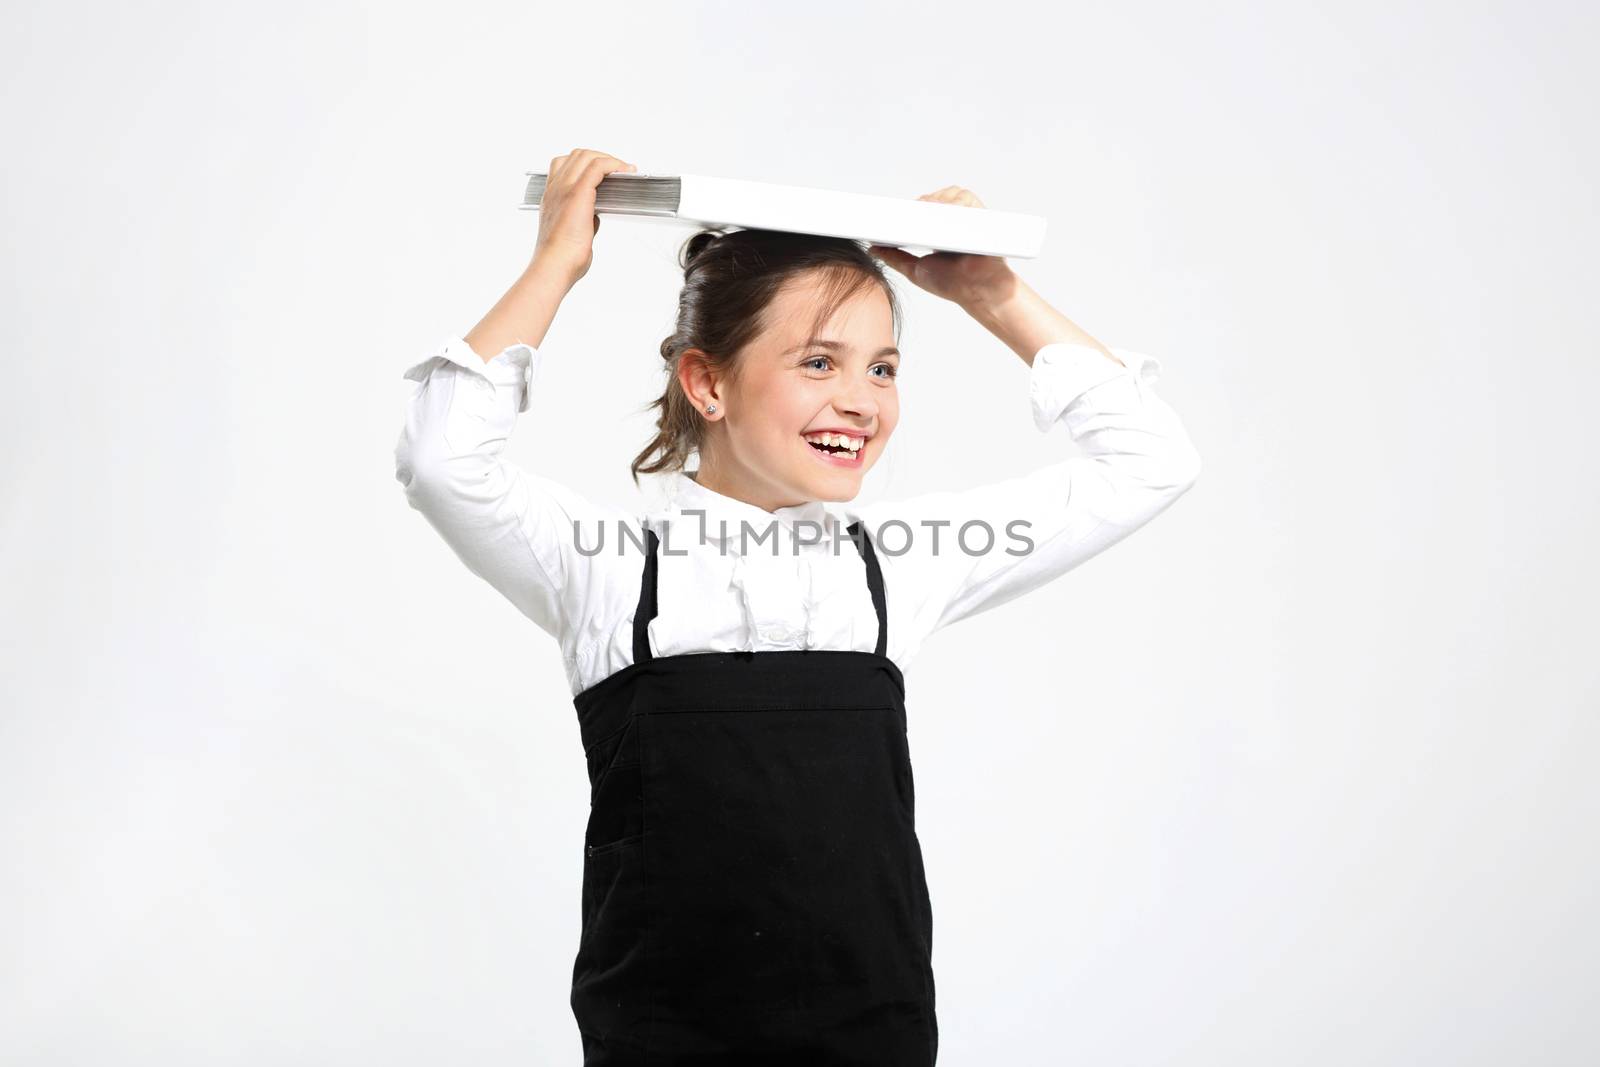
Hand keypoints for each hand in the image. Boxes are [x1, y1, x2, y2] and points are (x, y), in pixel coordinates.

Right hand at [531, 148, 635, 285]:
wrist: (554, 265)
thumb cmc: (561, 257)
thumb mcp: (571, 234)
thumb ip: (583, 221)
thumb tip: (595, 218)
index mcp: (551, 197)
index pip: (564, 165)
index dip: (585, 164)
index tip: (603, 172)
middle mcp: (555, 189)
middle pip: (577, 155)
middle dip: (600, 157)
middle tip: (618, 170)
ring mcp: (564, 189)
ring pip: (587, 156)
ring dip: (608, 159)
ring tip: (623, 170)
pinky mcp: (578, 193)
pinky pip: (598, 166)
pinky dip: (614, 165)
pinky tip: (625, 172)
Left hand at [868, 187, 1017, 308]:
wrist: (978, 292)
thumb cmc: (953, 284)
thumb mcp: (915, 270)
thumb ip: (894, 258)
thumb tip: (873, 248)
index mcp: (937, 231)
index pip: (920, 209)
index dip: (909, 209)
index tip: (895, 213)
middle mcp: (953, 221)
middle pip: (934, 198)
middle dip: (922, 203)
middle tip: (912, 213)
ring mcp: (967, 217)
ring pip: (950, 194)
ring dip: (938, 201)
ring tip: (928, 214)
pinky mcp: (981, 215)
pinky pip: (966, 198)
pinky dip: (955, 202)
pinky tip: (944, 213)